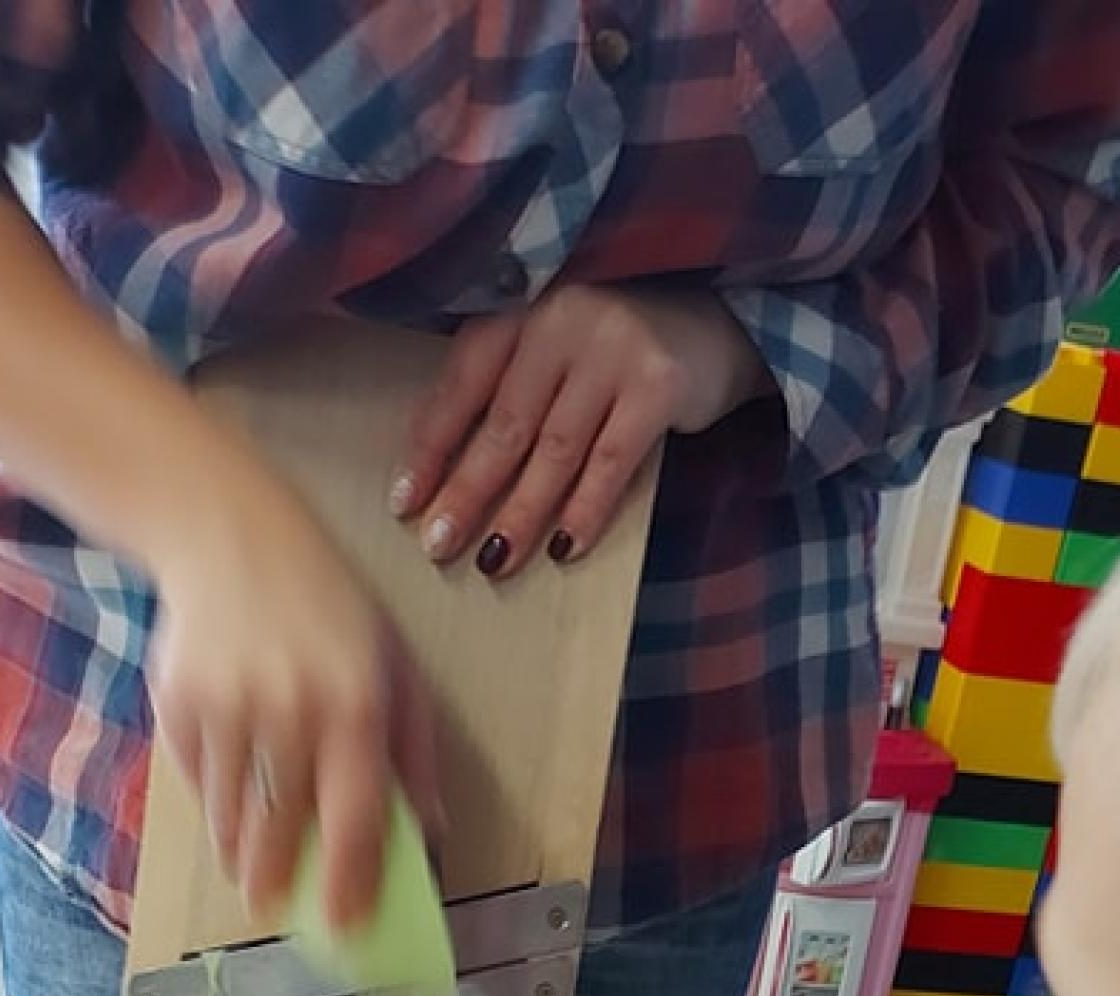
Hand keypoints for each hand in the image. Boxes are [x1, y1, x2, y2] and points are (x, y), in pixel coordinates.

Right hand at [148, 456, 441, 930]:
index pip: (355, 820)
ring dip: (240, 850)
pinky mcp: (177, 703)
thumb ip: (413, 754)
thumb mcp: (393, 666)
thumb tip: (428, 832)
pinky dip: (211, 798)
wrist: (228, 536)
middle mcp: (289, 710)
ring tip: (249, 868)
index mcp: (355, 706)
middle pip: (279, 830)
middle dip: (275, 882)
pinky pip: (194, 780)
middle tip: (275, 909)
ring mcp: (226, 707)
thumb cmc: (326, 607)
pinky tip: (226, 790)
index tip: (346, 929)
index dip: (349, 883)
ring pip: (231, 814)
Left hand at [392, 285, 768, 576]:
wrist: (715, 324)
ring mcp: (613, 349)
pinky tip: (564, 549)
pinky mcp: (658, 384)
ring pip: (555, 449)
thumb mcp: (554, 354)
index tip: (403, 504)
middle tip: (438, 546)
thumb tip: (450, 477)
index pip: (462, 382)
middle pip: (505, 423)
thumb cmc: (615, 351)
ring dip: (522, 513)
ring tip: (494, 562)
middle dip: (468, 492)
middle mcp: (562, 320)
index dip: (430, 447)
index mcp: (524, 310)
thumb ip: (510, 391)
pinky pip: (612, 461)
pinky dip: (586, 509)